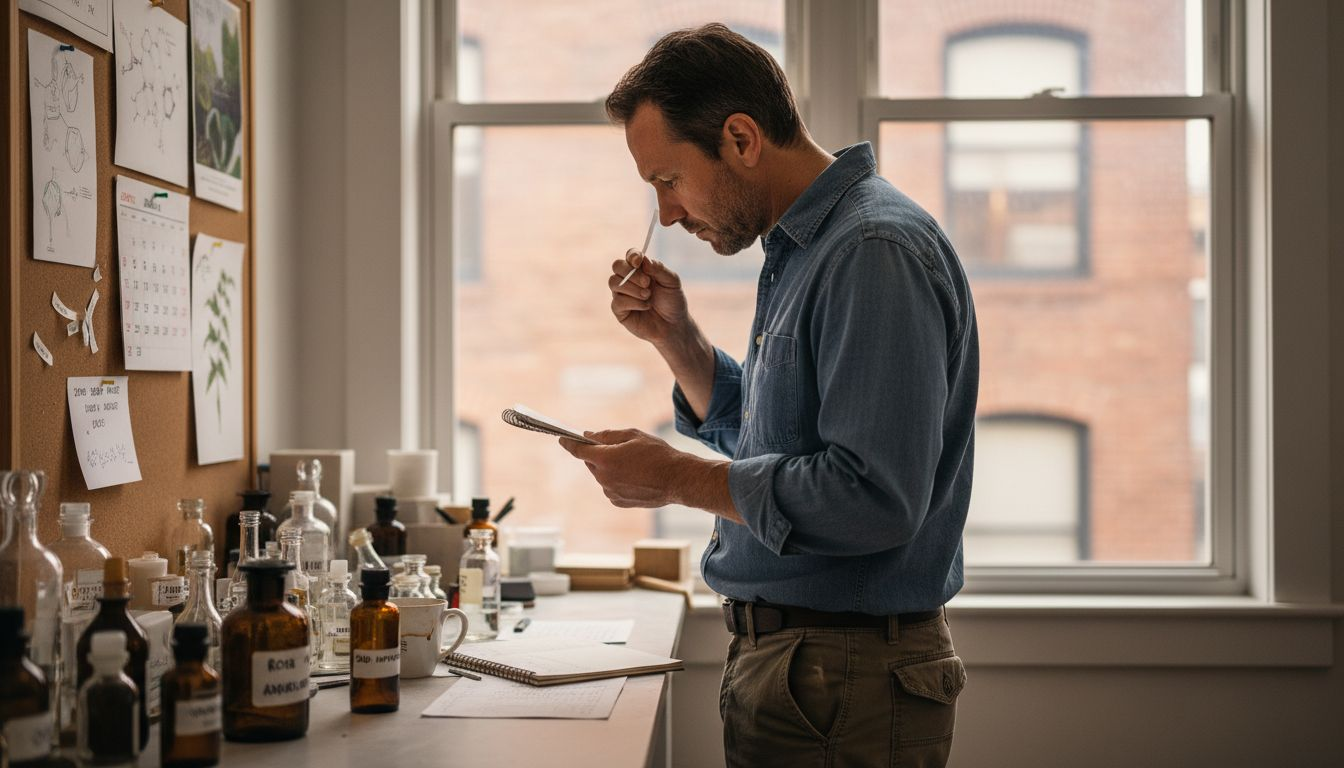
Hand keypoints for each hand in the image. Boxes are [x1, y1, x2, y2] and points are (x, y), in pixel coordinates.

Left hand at [559, 429, 692, 508]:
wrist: (678, 480)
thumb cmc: (658, 454)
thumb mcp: (633, 436)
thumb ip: (607, 436)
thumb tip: (588, 436)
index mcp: (605, 459)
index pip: (578, 450)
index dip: (568, 443)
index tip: (562, 439)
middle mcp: (604, 478)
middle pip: (591, 462)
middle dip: (599, 454)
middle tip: (619, 449)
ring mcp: (611, 492)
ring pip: (601, 475)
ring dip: (610, 468)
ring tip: (634, 464)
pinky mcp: (618, 501)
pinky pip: (611, 487)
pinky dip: (617, 480)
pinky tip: (635, 476)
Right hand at [608, 249, 688, 346]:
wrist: (673, 325)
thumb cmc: (672, 302)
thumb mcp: (672, 282)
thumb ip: (659, 269)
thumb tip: (644, 260)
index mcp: (641, 269)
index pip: (630, 255)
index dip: (632, 256)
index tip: (638, 261)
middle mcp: (628, 279)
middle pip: (617, 266)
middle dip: (631, 273)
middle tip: (647, 283)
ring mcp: (621, 294)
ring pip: (614, 282)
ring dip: (632, 288)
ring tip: (648, 295)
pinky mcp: (619, 310)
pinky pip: (617, 301)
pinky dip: (634, 303)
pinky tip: (646, 306)